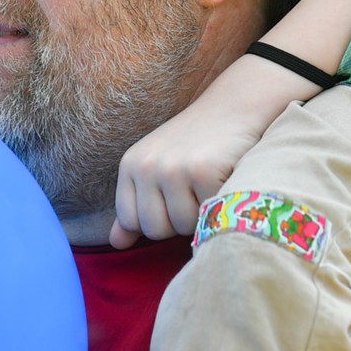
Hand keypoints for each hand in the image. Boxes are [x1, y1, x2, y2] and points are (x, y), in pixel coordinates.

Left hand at [110, 65, 277, 247]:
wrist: (235, 106)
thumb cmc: (197, 143)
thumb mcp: (158, 167)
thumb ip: (136, 205)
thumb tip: (116, 244)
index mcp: (131, 165)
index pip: (131, 222)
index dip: (158, 218)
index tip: (174, 196)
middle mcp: (146, 166)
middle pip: (155, 230)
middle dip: (178, 220)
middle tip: (194, 189)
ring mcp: (173, 168)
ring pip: (183, 228)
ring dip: (201, 214)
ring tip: (209, 182)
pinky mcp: (202, 172)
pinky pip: (208, 216)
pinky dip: (220, 204)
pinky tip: (224, 178)